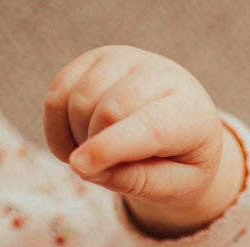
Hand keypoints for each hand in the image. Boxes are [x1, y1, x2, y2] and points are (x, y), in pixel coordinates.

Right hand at [43, 44, 225, 207]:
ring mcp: (125, 59)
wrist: (182, 130)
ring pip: (78, 100)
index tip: (80, 167)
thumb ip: (140, 182)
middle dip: (97, 150)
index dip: (111, 147)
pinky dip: (57, 128)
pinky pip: (58, 93)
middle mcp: (161, 74)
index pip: (149, 126)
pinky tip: (77, 146)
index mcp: (192, 111)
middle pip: (108, 111)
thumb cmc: (183, 163)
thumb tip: (89, 169)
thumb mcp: (177, 185)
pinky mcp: (95, 58)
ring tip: (102, 159)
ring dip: (78, 140)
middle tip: (109, 174)